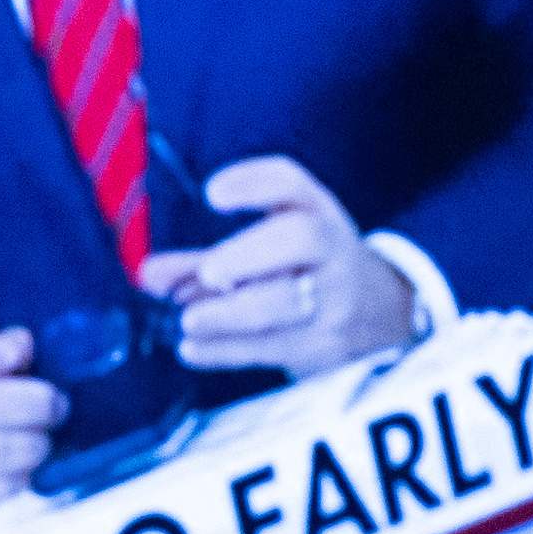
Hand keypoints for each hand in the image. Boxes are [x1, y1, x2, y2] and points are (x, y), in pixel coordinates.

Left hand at [144, 156, 418, 374]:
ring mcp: (335, 301)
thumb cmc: (311, 273)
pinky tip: (193, 349)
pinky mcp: (328, 348)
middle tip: (207, 274)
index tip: (213, 195)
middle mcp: (331, 251)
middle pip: (300, 239)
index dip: (253, 183)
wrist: (387, 318)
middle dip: (248, 255)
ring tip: (188, 322)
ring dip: (230, 313)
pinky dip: (227, 350)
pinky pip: (275, 348)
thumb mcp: (272, 253)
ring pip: (286, 303)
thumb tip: (145, 274)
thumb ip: (202, 261)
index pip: (291, 184)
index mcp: (318, 215)